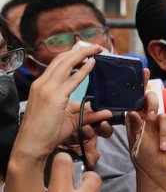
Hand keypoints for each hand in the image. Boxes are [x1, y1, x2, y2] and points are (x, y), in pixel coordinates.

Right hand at [15, 46, 110, 161]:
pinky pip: (71, 80)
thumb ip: (88, 114)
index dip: (72, 55)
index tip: (87, 53)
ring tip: (96, 50)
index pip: (57, 64)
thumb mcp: (71, 120)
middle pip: (61, 58)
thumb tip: (107, 112)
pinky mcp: (54, 97)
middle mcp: (42, 83)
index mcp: (42, 85)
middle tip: (96, 47)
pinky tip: (92, 64)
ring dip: (82, 54)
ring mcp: (47, 89)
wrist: (32, 145)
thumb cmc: (47, 133)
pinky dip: (82, 70)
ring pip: (65, 63)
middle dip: (80, 50)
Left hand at [127, 91, 165, 184]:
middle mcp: (149, 117)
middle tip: (152, 118)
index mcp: (136, 117)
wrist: (155, 169)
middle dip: (153, 107)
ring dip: (164, 133)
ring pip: (165, 117)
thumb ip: (135, 126)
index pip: (137, 97)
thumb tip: (134, 112)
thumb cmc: (141, 155)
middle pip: (154, 101)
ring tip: (161, 146)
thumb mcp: (135, 140)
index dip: (141, 83)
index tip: (143, 70)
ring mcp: (161, 123)